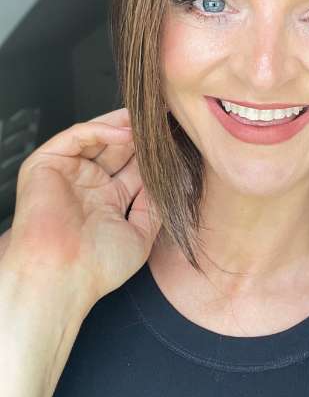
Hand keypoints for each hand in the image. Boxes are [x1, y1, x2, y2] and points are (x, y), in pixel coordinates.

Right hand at [1, 107, 160, 308]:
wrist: (62, 276)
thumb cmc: (96, 267)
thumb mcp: (140, 234)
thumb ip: (155, 205)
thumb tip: (173, 180)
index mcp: (108, 201)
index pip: (133, 167)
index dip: (152, 154)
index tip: (174, 140)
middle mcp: (89, 185)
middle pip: (117, 148)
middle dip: (139, 135)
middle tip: (162, 121)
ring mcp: (68, 173)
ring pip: (97, 137)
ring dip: (122, 126)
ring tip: (146, 120)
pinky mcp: (47, 164)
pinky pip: (76, 137)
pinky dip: (100, 129)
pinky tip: (124, 132)